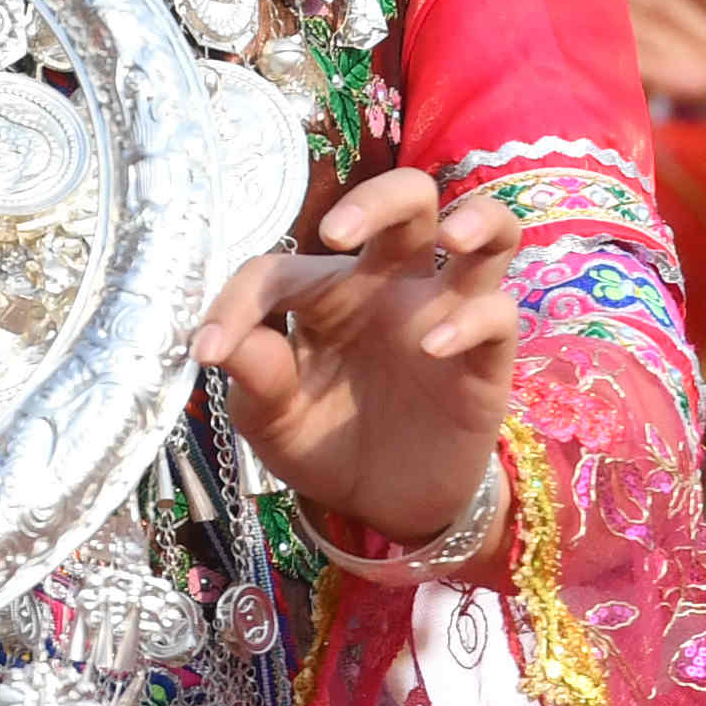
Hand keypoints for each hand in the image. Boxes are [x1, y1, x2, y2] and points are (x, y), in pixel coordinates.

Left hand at [196, 168, 518, 557]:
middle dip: (378, 198)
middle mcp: (392, 286)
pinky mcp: (487, 361)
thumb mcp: (274, 421)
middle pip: (410, 199)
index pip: (282, 267)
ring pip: (490, 234)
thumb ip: (254, 379)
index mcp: (328, 291)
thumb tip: (215, 343)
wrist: (385, 507)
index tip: (206, 351)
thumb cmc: (326, 442)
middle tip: (337, 232)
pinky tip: (433, 345)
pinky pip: (498, 316)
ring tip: (451, 236)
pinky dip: (471, 320)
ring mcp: (445, 315)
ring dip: (478, 219)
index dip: (237, 302)